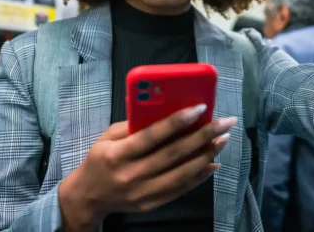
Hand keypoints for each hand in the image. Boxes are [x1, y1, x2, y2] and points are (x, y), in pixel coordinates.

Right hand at [59, 105, 234, 230]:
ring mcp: (143, 193)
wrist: (88, 197)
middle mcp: (132, 175)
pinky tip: (213, 162)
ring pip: (181, 173)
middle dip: (203, 136)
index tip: (201, 108)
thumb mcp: (108, 137)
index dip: (177, 121)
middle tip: (225, 122)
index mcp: (118, 154)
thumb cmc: (100, 159)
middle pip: (173, 154)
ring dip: (206, 155)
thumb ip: (133, 125)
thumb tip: (165, 110)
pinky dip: (199, 176)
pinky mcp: (151, 204)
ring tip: (223, 139)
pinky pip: (180, 189)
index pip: (152, 136)